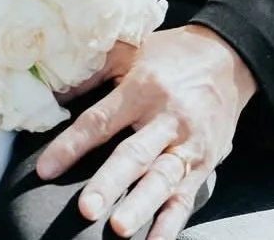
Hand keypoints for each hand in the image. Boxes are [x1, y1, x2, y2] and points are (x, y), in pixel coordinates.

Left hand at [37, 26, 256, 238]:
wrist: (228, 58)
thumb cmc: (171, 55)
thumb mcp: (131, 51)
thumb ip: (93, 73)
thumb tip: (53, 96)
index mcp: (143, 87)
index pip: (102, 119)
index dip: (72, 145)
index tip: (46, 169)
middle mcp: (166, 117)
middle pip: (134, 154)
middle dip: (109, 183)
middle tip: (86, 208)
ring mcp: (188, 143)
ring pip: (162, 179)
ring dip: (141, 206)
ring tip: (120, 228)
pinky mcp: (205, 164)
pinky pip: (186, 197)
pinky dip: (171, 223)